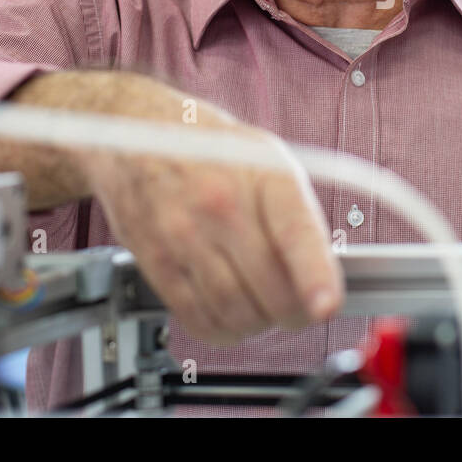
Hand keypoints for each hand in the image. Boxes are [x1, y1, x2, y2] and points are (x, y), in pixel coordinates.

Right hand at [85, 126, 343, 346]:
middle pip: (268, 285)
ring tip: (266, 311)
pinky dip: (222, 329)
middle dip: (294, 311)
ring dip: (259, 324)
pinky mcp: (154, 259)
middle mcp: (221, 202)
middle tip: (302, 311)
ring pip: (233, 308)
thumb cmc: (209, 147)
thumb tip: (325, 271)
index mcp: (262, 173)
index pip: (294, 230)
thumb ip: (296, 213)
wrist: (134, 133)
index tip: (327, 304)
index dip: (314, 274)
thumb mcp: (267, 158)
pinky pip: (194, 315)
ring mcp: (183, 232)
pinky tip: (232, 317)